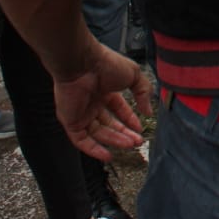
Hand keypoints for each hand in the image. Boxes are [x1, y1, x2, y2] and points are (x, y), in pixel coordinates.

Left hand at [51, 42, 152, 161]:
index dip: (129, 120)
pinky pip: (82, 141)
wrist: (81, 63)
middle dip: (124, 133)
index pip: (119, 109)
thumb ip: (144, 92)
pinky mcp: (70, 122)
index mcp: (105, 90)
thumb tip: (148, 111)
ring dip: (114, 141)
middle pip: (109, 124)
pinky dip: (94, 150)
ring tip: (129, 145)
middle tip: (136, 142)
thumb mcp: (134, 75)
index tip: (140, 128)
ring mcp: (81, 113)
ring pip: (98, 134)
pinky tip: (108, 155)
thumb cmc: (104, 63)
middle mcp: (92, 102)